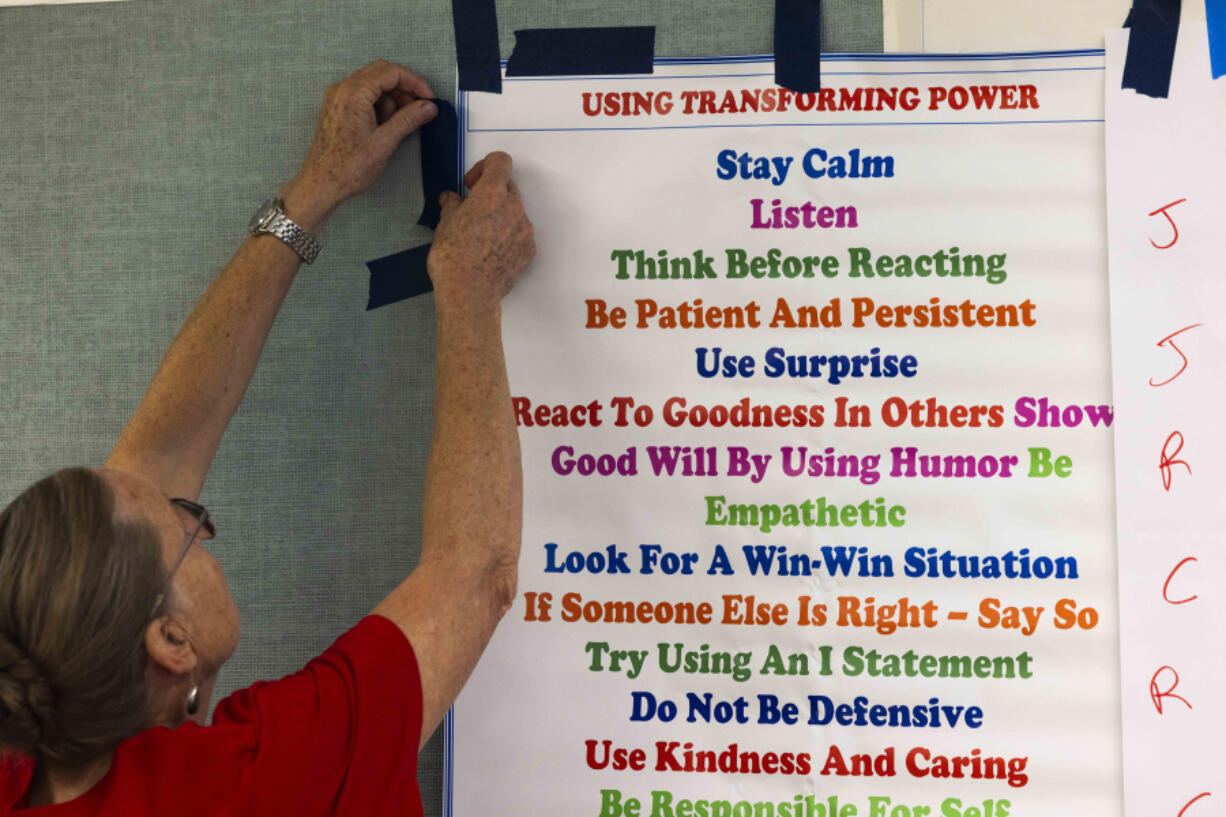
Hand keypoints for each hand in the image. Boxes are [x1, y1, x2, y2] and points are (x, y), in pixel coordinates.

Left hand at [283, 60, 438, 228]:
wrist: (321, 184)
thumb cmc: (350, 167)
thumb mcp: (385, 142)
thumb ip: (409, 119)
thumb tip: (429, 106)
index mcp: (355, 92)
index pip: (392, 72)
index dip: (415, 82)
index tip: (429, 99)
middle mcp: (343, 88)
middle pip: (381, 72)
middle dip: (404, 88)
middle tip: (418, 110)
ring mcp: (338, 97)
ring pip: (372, 83)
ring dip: (391, 98)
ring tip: (396, 124)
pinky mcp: (337, 107)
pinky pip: (362, 95)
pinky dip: (378, 104)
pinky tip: (383, 125)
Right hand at [428, 152, 535, 314]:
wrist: (469, 293)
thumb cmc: (452, 256)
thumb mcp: (444, 224)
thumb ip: (452, 205)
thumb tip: (452, 199)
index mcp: (492, 194)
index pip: (500, 161)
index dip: (484, 167)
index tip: (471, 185)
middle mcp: (514, 207)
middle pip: (508, 186)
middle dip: (491, 193)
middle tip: (472, 212)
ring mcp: (525, 230)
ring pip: (515, 212)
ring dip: (500, 216)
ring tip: (481, 237)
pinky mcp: (529, 250)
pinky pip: (520, 234)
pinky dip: (508, 236)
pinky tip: (491, 253)